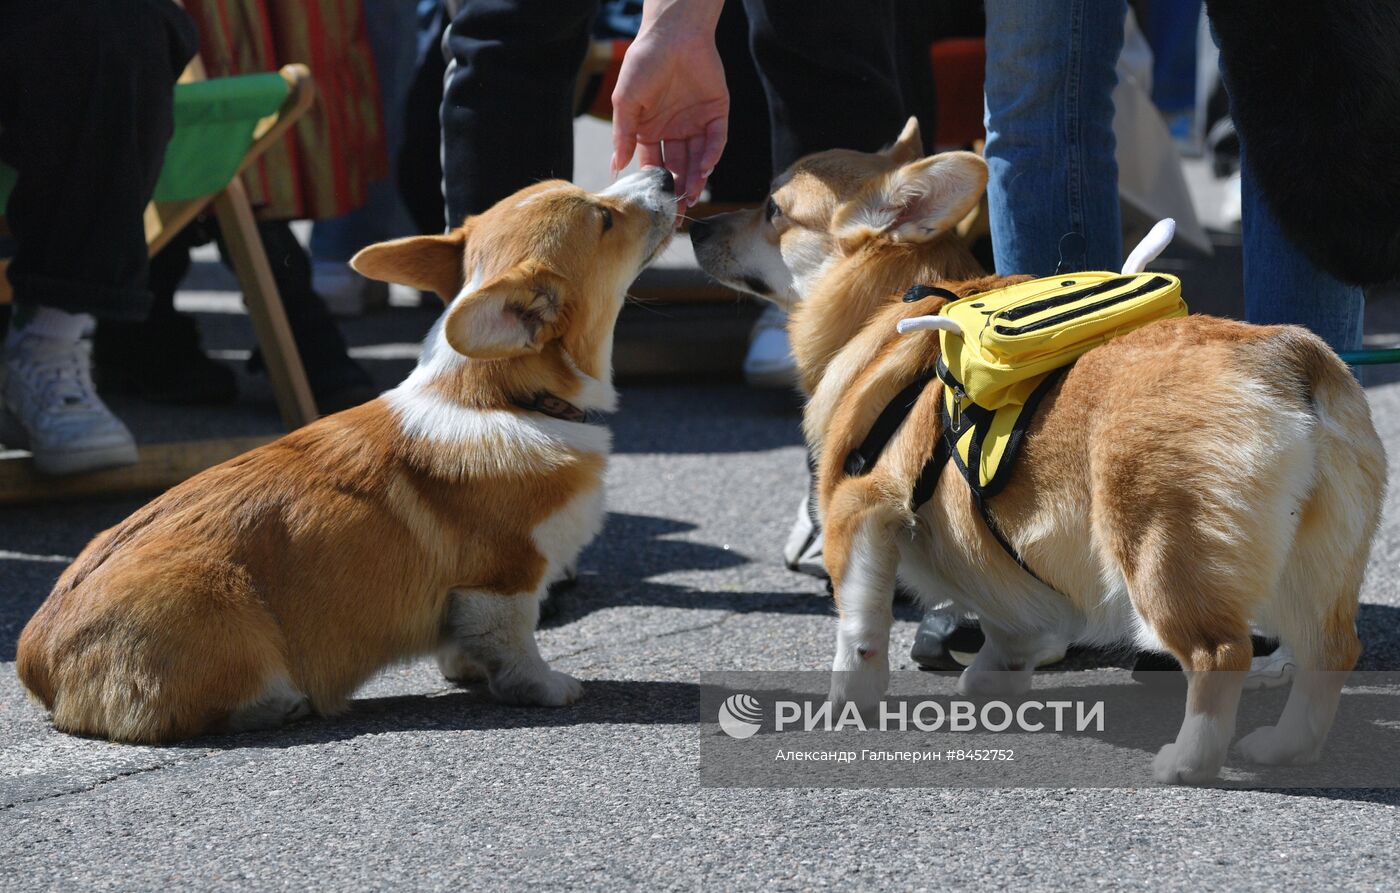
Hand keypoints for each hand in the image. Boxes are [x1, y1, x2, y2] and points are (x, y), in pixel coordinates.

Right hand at [610, 28, 728, 207]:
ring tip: (691, 196)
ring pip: (698, 159)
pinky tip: (705, 168)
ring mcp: (696, 123)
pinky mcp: (716, 114)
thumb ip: (623, 135)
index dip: (654, 186)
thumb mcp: (626, 102)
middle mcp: (674, 131)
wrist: (671, 34)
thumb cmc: (643, 63)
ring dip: (695, 178)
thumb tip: (616, 166)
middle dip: (677, 190)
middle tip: (677, 212)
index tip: (653, 206)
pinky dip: (711, 155)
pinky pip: (716, 140)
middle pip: (677, 168)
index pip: (653, 166)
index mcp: (650, 131)